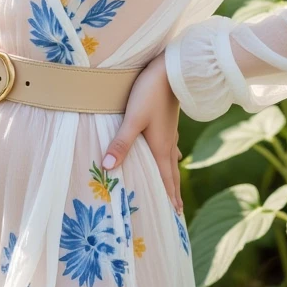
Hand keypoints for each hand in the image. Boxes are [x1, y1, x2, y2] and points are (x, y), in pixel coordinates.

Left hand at [102, 52, 182, 211]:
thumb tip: (108, 169)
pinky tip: (172, 151)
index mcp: (161, 148)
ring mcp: (170, 131)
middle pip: (171, 173)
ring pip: (172, 159)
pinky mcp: (167, 120)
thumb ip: (121, 144)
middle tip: (178, 211)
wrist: (171, 70)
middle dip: (174, 192)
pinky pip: (170, 145)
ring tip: (174, 187)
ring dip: (172, 175)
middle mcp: (168, 143)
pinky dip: (170, 156)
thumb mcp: (133, 119)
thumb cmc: (149, 94)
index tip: (175, 217)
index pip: (166, 180)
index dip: (169, 198)